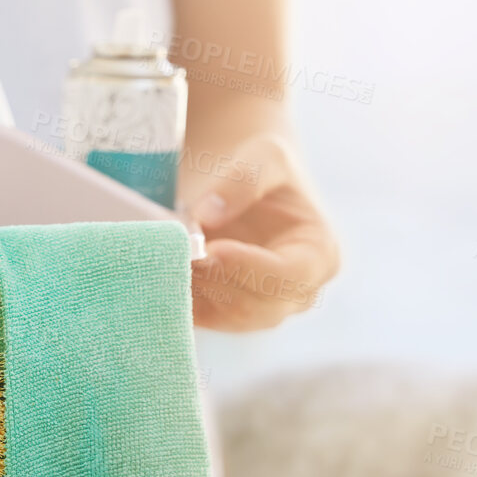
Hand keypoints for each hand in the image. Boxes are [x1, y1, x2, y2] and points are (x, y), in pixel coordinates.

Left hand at [182, 133, 339, 331]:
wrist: (245, 184)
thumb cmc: (265, 169)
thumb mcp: (266, 155)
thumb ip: (244, 179)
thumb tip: (206, 216)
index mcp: (319, 254)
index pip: (289, 275)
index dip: (250, 267)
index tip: (211, 248)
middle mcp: (298, 292)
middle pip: (259, 306)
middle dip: (216, 282)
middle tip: (176, 254)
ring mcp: (264, 309)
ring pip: (228, 319)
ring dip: (195, 293)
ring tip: (163, 260)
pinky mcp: (228, 315)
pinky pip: (205, 320)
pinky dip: (180, 302)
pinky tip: (156, 276)